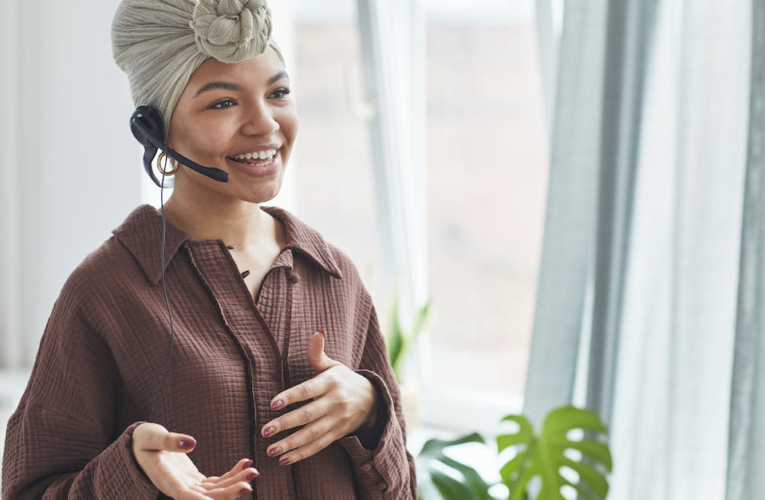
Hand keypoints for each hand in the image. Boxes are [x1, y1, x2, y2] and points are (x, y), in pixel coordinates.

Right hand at [131, 422, 258, 498]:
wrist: (141, 445)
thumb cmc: (144, 440)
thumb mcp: (152, 436)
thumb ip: (170, 441)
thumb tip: (192, 443)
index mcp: (166, 480)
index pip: (186, 496)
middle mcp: (178, 488)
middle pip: (206, 497)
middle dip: (229, 492)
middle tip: (249, 484)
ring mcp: (188, 485)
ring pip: (215, 490)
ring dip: (235, 483)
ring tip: (254, 471)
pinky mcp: (195, 480)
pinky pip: (216, 481)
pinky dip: (232, 474)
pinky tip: (246, 463)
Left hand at [260, 329, 379, 465]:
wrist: (372, 400)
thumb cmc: (343, 379)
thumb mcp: (333, 365)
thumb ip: (318, 353)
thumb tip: (316, 331)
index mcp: (331, 382)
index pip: (308, 390)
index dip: (290, 397)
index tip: (272, 403)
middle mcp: (335, 402)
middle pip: (308, 415)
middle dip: (286, 424)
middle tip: (265, 430)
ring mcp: (337, 420)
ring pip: (312, 434)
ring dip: (291, 444)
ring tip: (271, 450)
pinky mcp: (337, 434)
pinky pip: (318, 446)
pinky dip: (302, 454)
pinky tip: (285, 460)